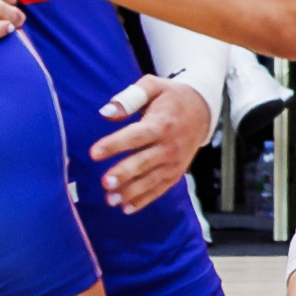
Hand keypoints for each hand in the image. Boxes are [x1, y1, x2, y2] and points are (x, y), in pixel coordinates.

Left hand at [86, 74, 213, 213]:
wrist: (202, 111)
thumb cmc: (170, 97)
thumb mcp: (153, 87)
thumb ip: (129, 98)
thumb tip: (105, 113)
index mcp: (162, 123)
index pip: (136, 136)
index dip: (115, 144)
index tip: (94, 153)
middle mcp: (169, 145)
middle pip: (144, 162)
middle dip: (124, 174)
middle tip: (105, 183)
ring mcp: (174, 162)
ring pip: (151, 180)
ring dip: (131, 192)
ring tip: (110, 199)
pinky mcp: (176, 173)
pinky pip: (159, 189)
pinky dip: (144, 200)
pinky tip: (126, 208)